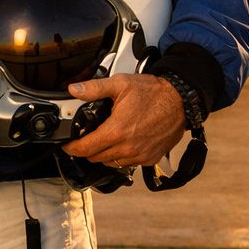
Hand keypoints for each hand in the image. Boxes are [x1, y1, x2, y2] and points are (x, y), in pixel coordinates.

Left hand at [61, 73, 185, 167]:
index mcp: (117, 131)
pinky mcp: (150, 159)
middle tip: (86, 138)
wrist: (181, 102)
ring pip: (111, 163)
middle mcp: (128, 148)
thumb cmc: (153, 93)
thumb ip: (94, 88)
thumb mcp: (120, 84)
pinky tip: (122, 143)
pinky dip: (121, 157)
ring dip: (104, 154)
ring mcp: (140, 156)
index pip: (85, 149)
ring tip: (104, 139)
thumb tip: (73, 90)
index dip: (72, 148)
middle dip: (87, 149)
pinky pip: (128, 164)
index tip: (67, 146)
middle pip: (96, 158)